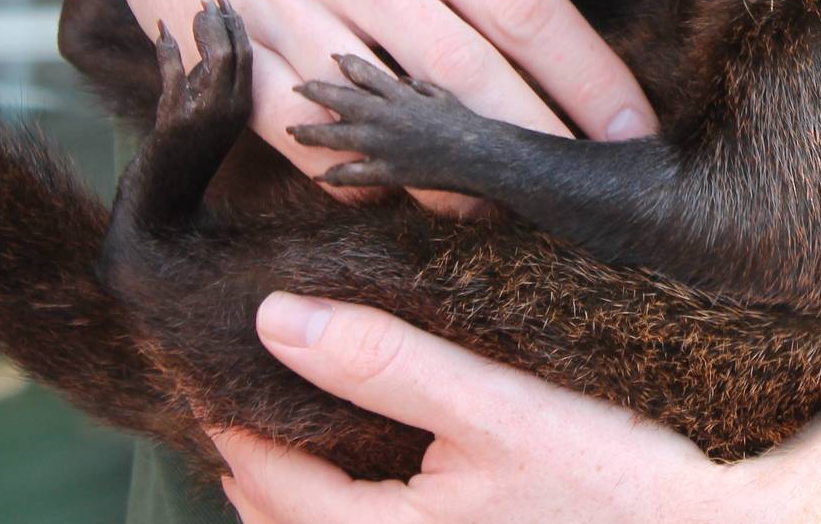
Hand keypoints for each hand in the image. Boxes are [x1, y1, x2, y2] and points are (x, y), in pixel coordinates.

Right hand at [30, 0, 655, 207]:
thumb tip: (532, 19)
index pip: (529, 9)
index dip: (591, 79)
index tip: (634, 126)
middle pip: (478, 75)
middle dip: (547, 140)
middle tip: (596, 184)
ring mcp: (292, 9)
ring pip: (397, 114)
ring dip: (460, 172)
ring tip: (509, 204)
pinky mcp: (228, 48)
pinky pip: (303, 135)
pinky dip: (355, 174)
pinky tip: (394, 190)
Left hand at [211, 294, 820, 523]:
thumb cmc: (615, 474)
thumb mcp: (497, 406)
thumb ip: (387, 361)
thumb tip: (275, 316)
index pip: (272, 486)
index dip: (232, 426)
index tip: (205, 370)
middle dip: (256, 470)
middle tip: (235, 405)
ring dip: (305, 495)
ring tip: (291, 439)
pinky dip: (360, 507)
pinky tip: (384, 473)